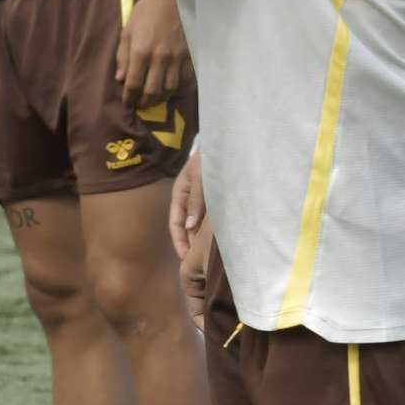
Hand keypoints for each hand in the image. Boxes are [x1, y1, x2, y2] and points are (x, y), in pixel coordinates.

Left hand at [118, 0, 189, 108]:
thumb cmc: (146, 12)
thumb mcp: (128, 31)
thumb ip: (123, 57)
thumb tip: (121, 79)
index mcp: (141, 51)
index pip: (134, 84)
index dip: (130, 98)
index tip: (128, 103)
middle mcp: (160, 58)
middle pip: (152, 91)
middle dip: (144, 102)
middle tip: (140, 105)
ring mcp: (177, 58)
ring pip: (169, 89)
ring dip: (160, 98)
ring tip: (153, 99)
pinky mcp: (190, 56)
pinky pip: (184, 80)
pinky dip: (176, 89)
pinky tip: (169, 89)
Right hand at [168, 151, 214, 293]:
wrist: (230, 140)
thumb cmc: (212, 156)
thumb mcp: (201, 177)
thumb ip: (196, 201)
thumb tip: (189, 227)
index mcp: (180, 193)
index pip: (175, 224)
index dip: (179, 242)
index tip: (185, 259)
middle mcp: (190, 198)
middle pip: (187, 227)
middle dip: (191, 245)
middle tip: (200, 265)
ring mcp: (203, 199)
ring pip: (200, 224)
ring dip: (203, 239)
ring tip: (211, 257)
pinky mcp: (217, 198)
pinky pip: (213, 218)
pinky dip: (215, 229)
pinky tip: (223, 240)